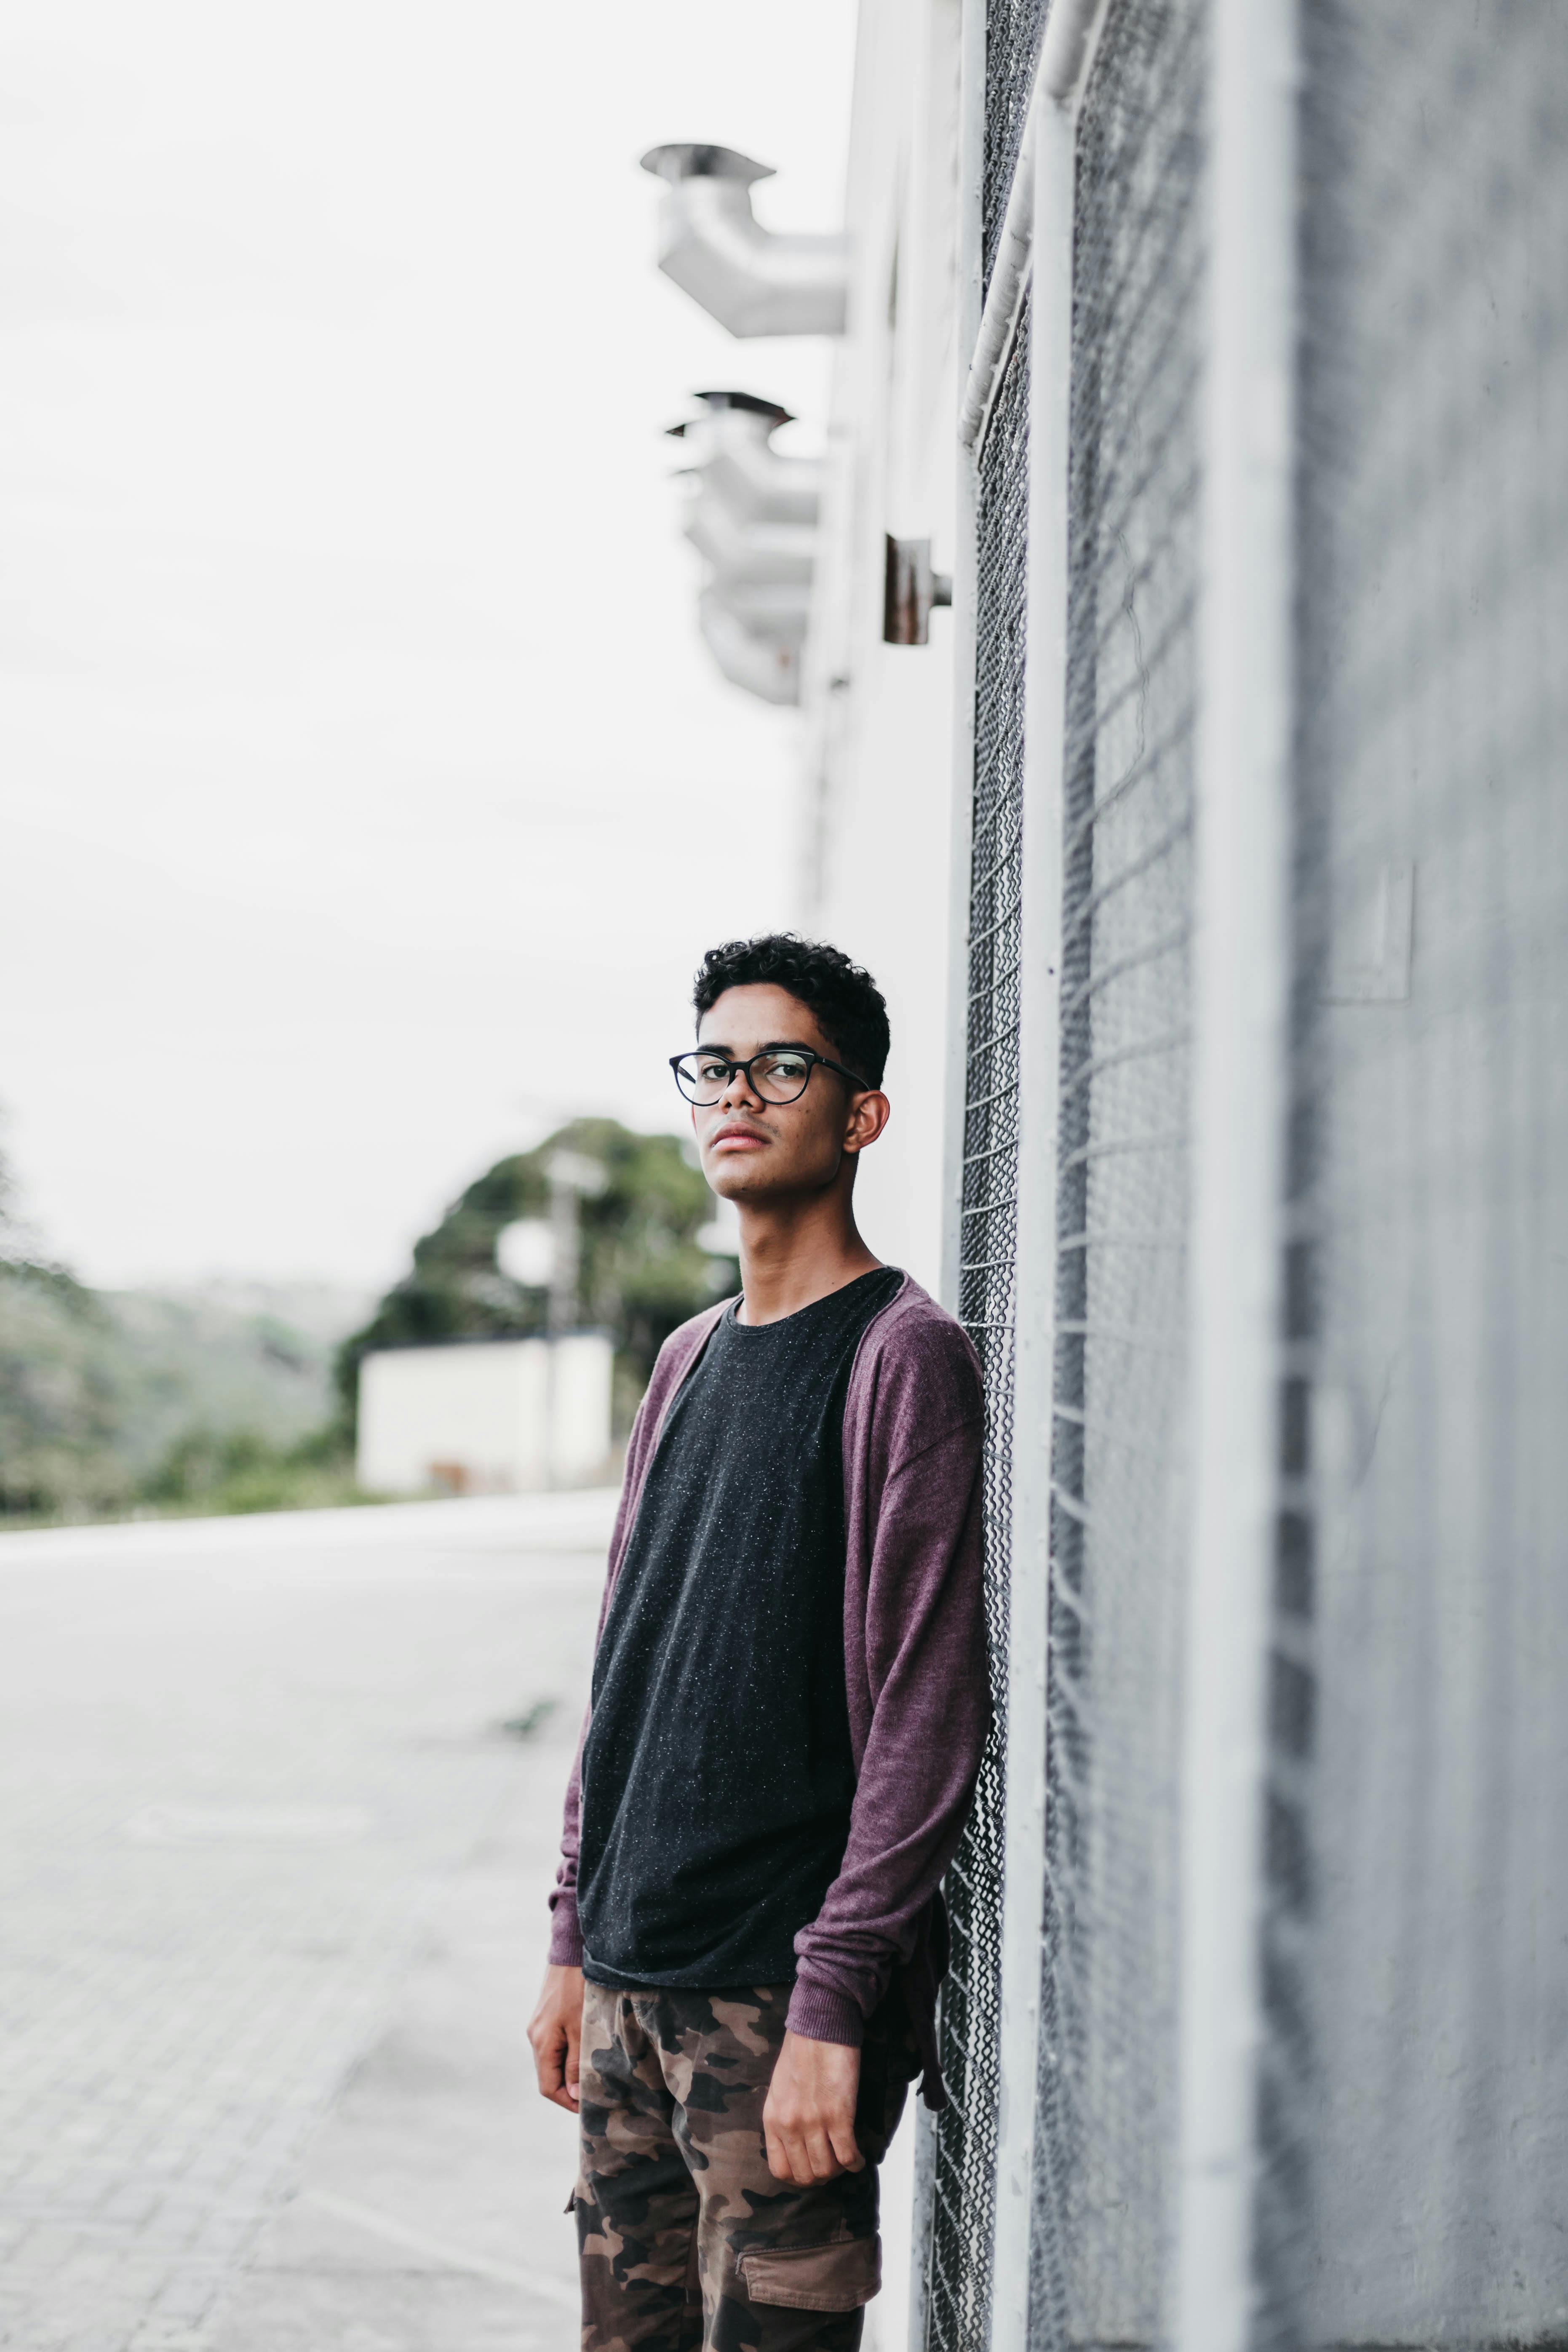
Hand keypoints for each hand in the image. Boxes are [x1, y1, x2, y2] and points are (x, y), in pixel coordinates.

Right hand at [528, 1964, 583, 2110]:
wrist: (570, 1951)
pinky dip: (567, 2054)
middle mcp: (535, 2037)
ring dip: (569, 2071)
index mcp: (542, 2043)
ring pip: (552, 2060)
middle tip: (595, 2092)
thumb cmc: (578, 1989)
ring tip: (592, 2073)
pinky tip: (584, 2051)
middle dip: (569, 2088)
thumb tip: (573, 2093)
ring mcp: (538, 2026)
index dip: (567, 2101)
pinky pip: (554, 2045)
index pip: (548, 2087)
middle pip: (549, 2075)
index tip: (587, 2107)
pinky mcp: (545, 2016)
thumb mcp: (581, 2029)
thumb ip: (576, 2062)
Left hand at [763, 2030, 863, 2184]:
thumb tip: (794, 2142)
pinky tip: (858, 2157)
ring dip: (839, 2170)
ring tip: (846, 2159)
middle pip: (806, 2175)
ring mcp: (814, 2122)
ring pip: (827, 2170)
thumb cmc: (801, 2052)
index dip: (799, 2177)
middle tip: (833, 2165)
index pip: (780, 2170)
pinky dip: (855, 2162)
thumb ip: (784, 2117)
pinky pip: (847, 2155)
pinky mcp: (839, 2115)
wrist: (820, 2025)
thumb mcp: (779, 2089)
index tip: (812, 2169)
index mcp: (773, 2118)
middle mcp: (790, 2125)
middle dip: (822, 2176)